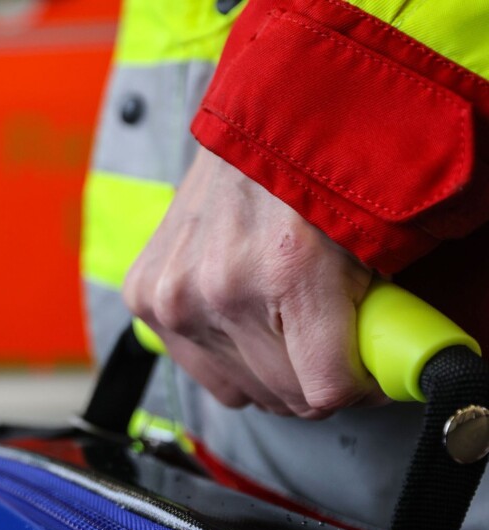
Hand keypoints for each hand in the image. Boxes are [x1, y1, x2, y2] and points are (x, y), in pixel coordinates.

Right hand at [122, 147, 387, 417]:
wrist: (248, 131)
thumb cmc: (312, 178)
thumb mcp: (371, 240)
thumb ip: (380, 317)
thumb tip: (386, 375)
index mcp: (287, 271)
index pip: (326, 390)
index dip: (358, 385)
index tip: (367, 369)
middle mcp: (219, 289)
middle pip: (285, 395)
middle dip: (316, 377)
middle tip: (329, 339)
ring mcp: (174, 297)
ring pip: (241, 390)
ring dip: (269, 370)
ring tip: (284, 323)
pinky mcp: (145, 298)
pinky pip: (200, 370)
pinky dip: (227, 355)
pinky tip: (242, 315)